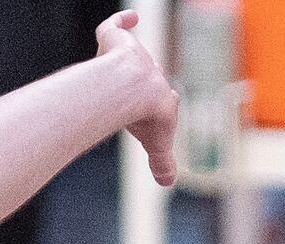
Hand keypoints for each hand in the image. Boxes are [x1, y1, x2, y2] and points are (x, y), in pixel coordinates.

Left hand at [95, 10, 177, 186]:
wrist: (138, 91)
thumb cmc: (149, 118)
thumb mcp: (159, 146)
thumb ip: (162, 163)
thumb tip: (168, 182)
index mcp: (162, 96)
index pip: (163, 99)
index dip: (158, 108)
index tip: (156, 113)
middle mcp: (151, 73)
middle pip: (148, 76)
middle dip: (144, 84)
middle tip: (134, 98)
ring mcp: (134, 56)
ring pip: (130, 58)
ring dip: (127, 63)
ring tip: (117, 72)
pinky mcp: (117, 41)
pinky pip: (117, 27)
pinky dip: (122, 22)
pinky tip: (128, 19)